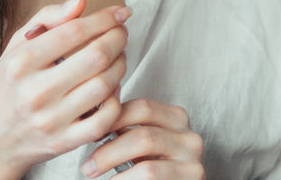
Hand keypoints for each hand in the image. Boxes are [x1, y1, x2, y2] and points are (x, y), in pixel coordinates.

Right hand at [0, 0, 130, 178]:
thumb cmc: (8, 87)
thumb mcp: (16, 46)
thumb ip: (48, 18)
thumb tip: (82, 2)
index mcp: (22, 62)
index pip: (75, 31)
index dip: (105, 18)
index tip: (120, 12)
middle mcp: (35, 91)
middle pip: (96, 56)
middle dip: (118, 38)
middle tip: (121, 33)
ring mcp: (51, 119)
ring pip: (105, 85)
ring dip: (121, 65)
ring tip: (118, 56)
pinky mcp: (64, 142)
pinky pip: (105, 119)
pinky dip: (117, 100)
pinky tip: (112, 88)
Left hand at [83, 98, 204, 178]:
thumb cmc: (156, 173)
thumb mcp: (145, 147)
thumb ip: (129, 129)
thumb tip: (95, 116)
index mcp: (176, 119)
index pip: (141, 107)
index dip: (112, 119)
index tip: (91, 133)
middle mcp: (188, 135)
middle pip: (141, 131)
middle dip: (108, 148)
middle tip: (88, 164)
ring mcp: (192, 157)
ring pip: (145, 150)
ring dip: (112, 161)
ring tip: (95, 172)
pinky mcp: (192, 176)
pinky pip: (149, 173)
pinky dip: (125, 178)